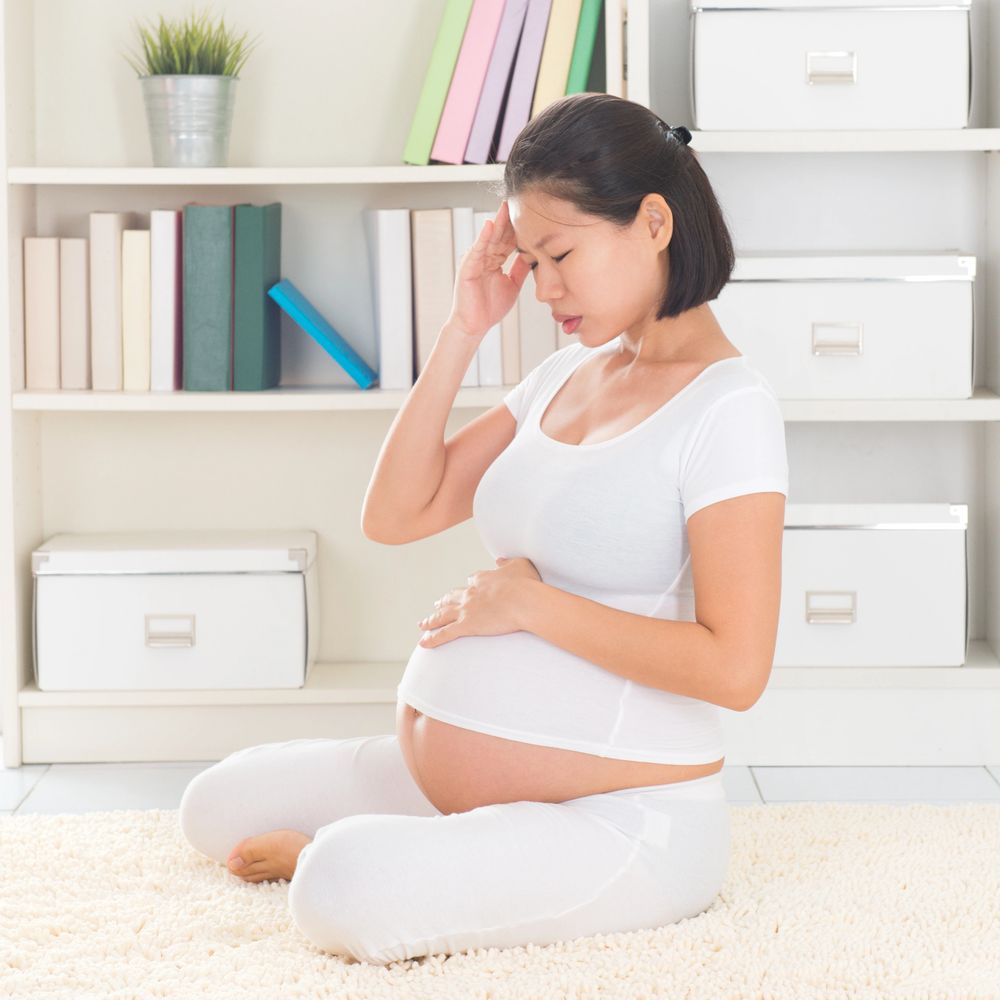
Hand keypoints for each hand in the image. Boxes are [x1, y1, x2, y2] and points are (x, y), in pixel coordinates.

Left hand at [416, 556, 541, 647]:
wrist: (523, 600)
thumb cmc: (526, 584)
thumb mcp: (520, 565)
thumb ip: (508, 562)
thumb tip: (500, 561)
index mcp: (482, 579)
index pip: (471, 581)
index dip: (469, 585)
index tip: (468, 587)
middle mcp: (470, 594)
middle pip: (451, 598)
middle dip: (443, 602)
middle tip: (436, 605)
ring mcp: (465, 610)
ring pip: (442, 615)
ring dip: (431, 620)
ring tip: (422, 624)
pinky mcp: (465, 625)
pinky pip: (445, 633)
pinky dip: (433, 639)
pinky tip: (423, 643)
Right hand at [446, 200, 531, 338]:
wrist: (474, 326)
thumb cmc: (490, 308)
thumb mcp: (512, 285)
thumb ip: (521, 269)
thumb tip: (534, 256)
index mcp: (494, 261)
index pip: (507, 240)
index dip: (517, 228)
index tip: (528, 213)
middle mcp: (484, 258)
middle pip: (499, 235)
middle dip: (508, 219)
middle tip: (518, 200)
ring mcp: (475, 261)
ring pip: (489, 239)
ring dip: (497, 222)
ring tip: (505, 206)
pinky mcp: (467, 268)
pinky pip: (477, 250)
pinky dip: (483, 237)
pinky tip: (490, 224)